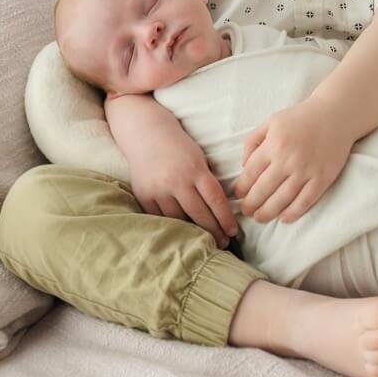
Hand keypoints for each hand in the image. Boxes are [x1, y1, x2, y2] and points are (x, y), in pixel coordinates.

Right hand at [126, 123, 238, 248]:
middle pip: (199, 214)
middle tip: (223, 243)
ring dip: (193, 232)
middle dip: (213, 231)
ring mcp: (158, 190)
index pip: (215, 200)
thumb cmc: (178, 146)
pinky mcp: (144, 196)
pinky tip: (182, 234)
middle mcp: (176, 181)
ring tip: (204, 241)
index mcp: (195, 170)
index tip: (233, 231)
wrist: (146, 134)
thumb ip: (207, 181)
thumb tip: (222, 209)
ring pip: (179, 220)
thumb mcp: (199, 158)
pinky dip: (172, 226)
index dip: (226, 219)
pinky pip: (160, 218)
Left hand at [232, 99, 352, 223]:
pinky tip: (284, 218)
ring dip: (267, 212)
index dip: (241, 188)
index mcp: (274, 144)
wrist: (335, 116)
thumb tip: (244, 166)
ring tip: (260, 217)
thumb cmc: (300, 118)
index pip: (250, 173)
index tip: (237, 195)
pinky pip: (305, 201)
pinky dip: (293, 213)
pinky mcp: (322, 179)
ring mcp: (306, 171)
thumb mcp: (271, 122)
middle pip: (262, 190)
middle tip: (246, 211)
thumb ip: (252, 141)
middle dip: (250, 204)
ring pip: (282, 200)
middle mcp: (288, 159)